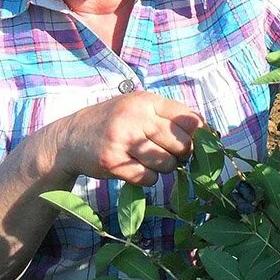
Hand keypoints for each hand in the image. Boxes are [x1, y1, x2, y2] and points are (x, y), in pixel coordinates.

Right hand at [50, 91, 205, 186]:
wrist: (70, 137)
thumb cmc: (113, 123)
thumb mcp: (138, 108)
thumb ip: (168, 116)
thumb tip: (208, 133)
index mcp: (146, 101)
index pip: (189, 118)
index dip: (200, 135)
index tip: (199, 144)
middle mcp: (135, 117)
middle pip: (182, 143)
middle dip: (182, 154)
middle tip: (171, 155)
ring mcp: (123, 139)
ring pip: (167, 163)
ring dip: (165, 168)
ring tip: (150, 161)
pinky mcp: (113, 162)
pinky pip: (148, 178)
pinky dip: (148, 179)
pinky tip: (136, 170)